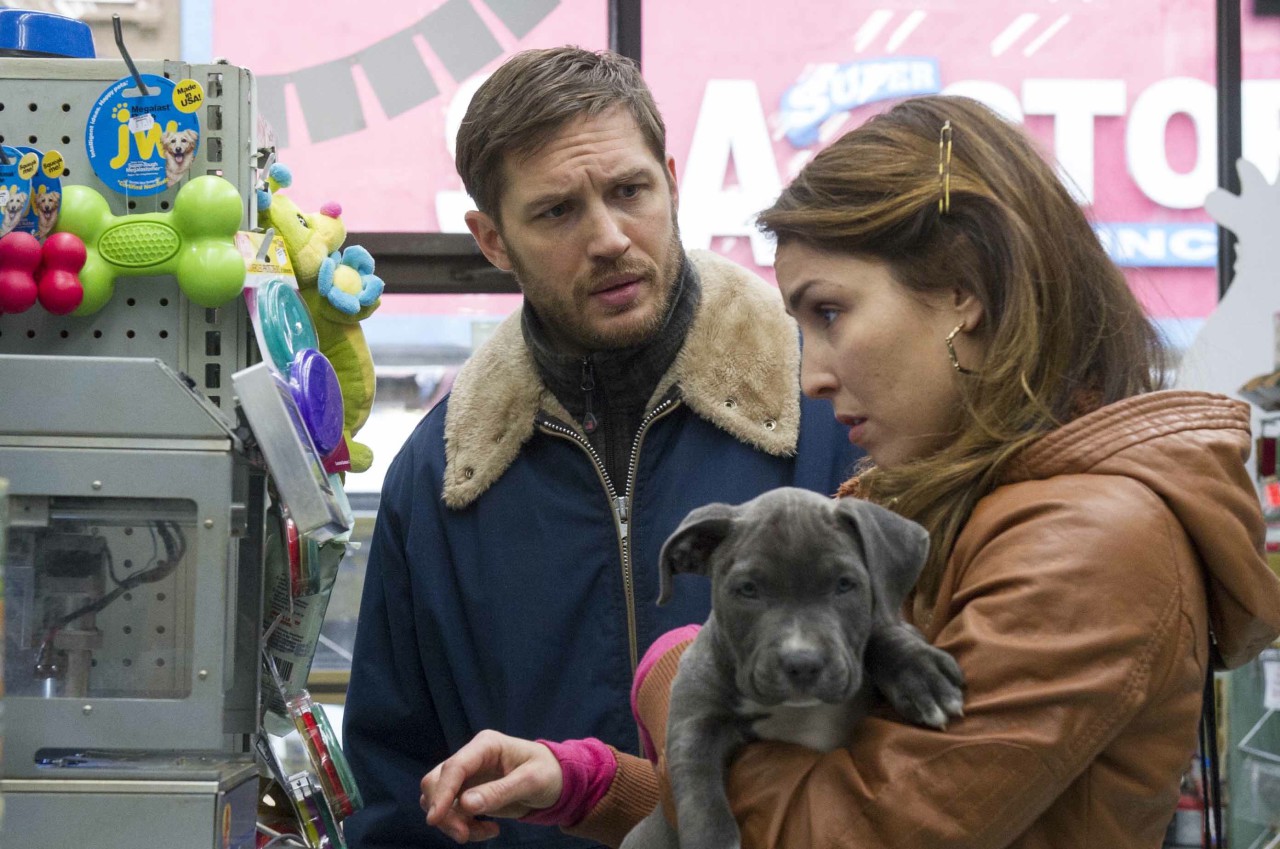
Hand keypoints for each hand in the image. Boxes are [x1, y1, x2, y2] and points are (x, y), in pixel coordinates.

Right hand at [420, 730, 563, 842]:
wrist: (556, 781)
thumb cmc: (548, 773)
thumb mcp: (531, 782)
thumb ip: (500, 791)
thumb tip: (466, 804)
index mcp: (486, 745)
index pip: (455, 766)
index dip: (442, 792)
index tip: (435, 819)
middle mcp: (472, 757)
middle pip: (437, 781)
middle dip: (444, 811)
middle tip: (464, 835)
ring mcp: (468, 775)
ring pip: (440, 799)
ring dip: (453, 822)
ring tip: (484, 832)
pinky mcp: (468, 792)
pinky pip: (453, 812)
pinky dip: (464, 826)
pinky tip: (490, 830)